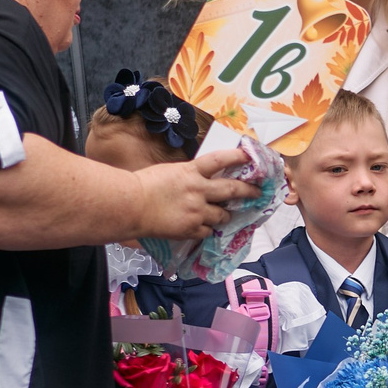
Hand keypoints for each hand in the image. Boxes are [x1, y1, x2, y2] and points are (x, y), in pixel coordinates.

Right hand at [131, 145, 254, 240]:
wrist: (129, 205)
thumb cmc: (142, 185)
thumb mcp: (168, 172)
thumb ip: (187, 175)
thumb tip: (199, 178)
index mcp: (191, 171)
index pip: (220, 160)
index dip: (238, 157)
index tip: (250, 156)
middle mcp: (199, 190)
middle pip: (232, 190)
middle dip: (249, 191)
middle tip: (258, 193)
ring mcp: (197, 211)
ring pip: (223, 215)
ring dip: (225, 215)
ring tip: (225, 215)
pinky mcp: (191, 228)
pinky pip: (207, 231)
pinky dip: (207, 230)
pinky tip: (202, 228)